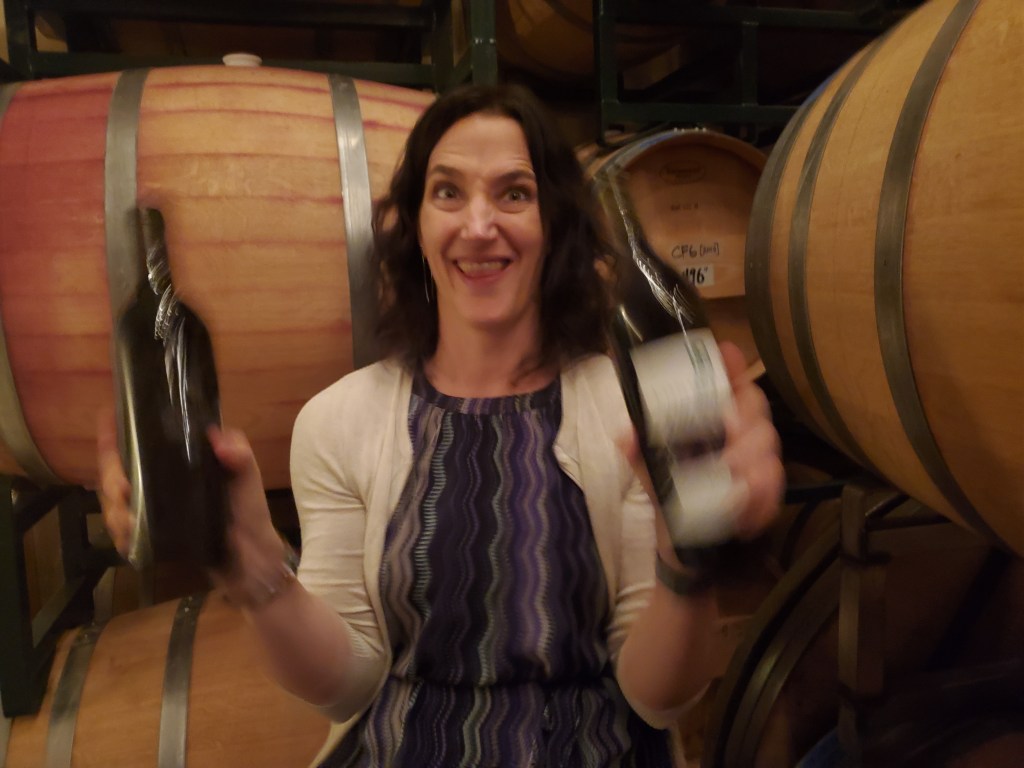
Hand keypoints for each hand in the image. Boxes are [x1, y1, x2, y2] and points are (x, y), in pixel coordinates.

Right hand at [95, 409, 287, 605]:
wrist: (252, 560)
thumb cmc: (250, 513)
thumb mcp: (248, 479)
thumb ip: (240, 456)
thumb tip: (217, 439)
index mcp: (178, 464)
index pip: (140, 445)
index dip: (118, 434)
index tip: (105, 419)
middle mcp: (160, 485)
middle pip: (116, 476)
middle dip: (111, 480)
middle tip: (122, 489)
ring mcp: (154, 513)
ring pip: (115, 505)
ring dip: (114, 511)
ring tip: (127, 520)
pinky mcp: (152, 539)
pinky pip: (125, 535)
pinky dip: (122, 536)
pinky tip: (127, 538)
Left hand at [617, 341, 783, 550]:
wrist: (682, 537)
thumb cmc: (669, 488)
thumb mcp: (650, 464)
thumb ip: (638, 447)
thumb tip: (627, 435)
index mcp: (713, 415)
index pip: (728, 381)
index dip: (731, 366)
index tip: (728, 353)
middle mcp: (740, 430)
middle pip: (756, 410)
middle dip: (745, 420)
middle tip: (731, 432)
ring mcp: (757, 461)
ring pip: (769, 449)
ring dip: (753, 459)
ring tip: (733, 472)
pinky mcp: (766, 495)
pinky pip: (773, 489)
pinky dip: (761, 495)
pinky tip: (746, 500)